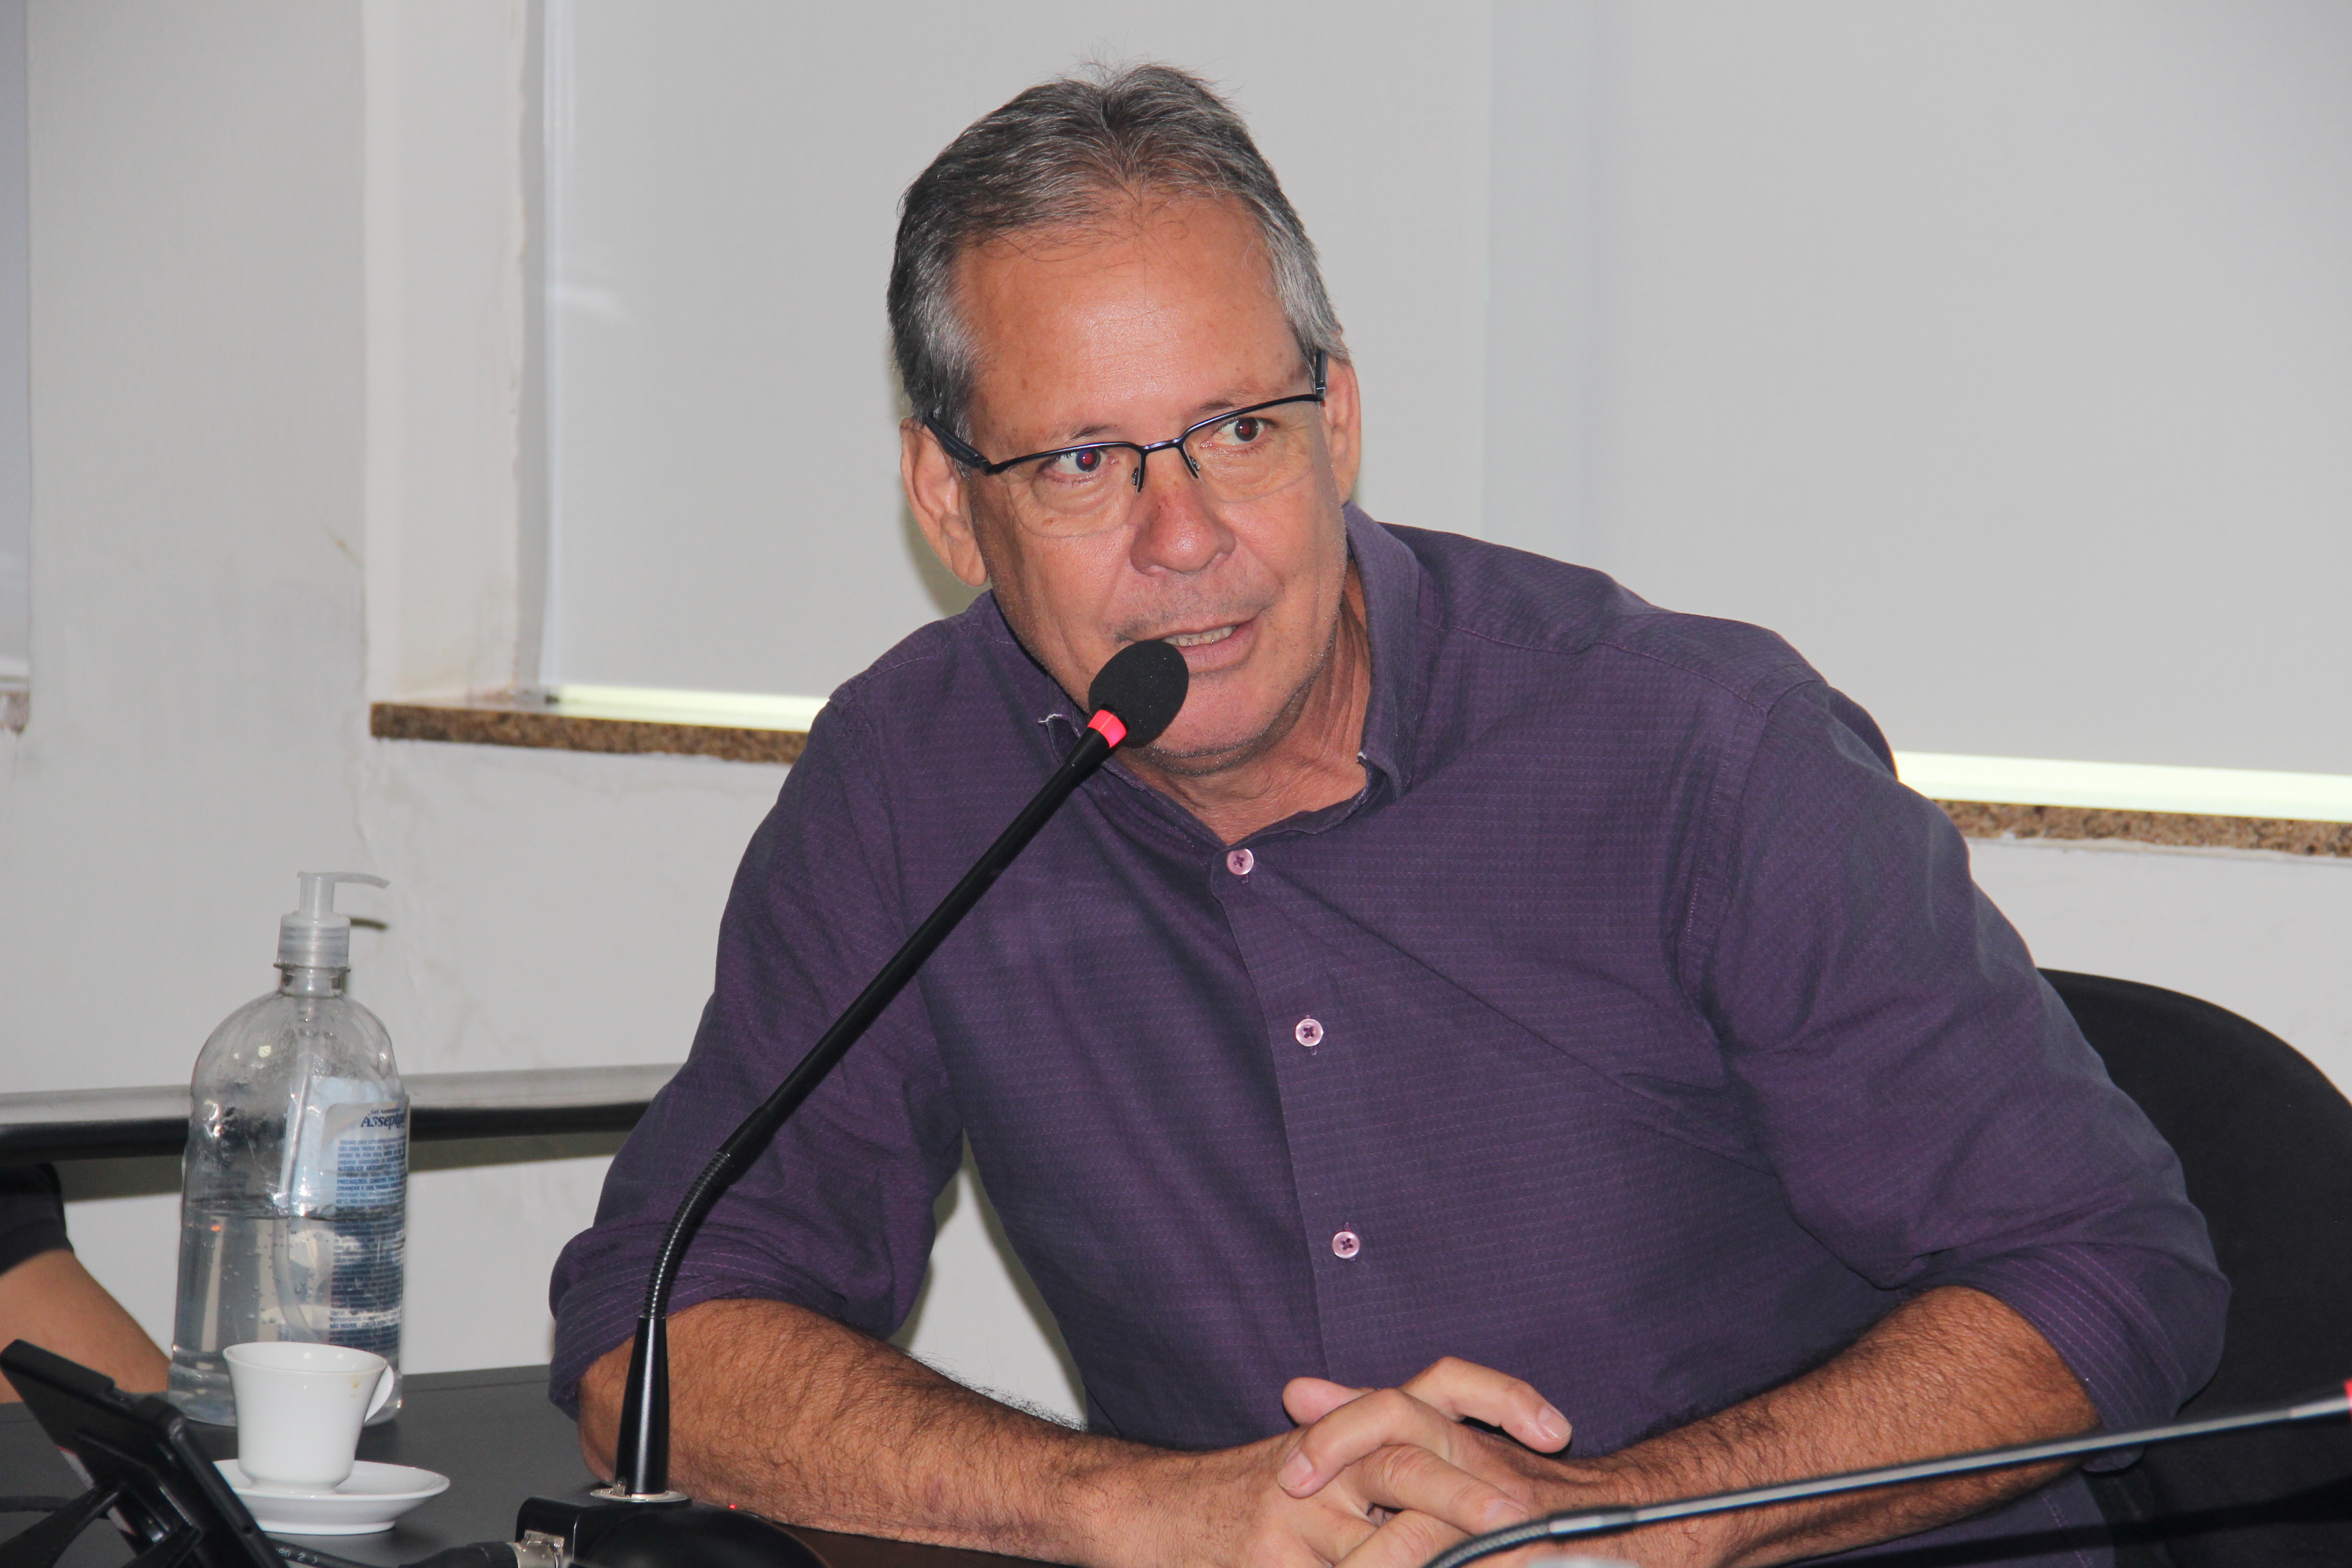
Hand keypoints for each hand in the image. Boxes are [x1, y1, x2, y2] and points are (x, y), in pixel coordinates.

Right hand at [1109, 1358, 1571, 1567]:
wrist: (1147, 1514)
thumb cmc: (1244, 1494)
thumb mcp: (1317, 1459)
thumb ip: (1383, 1453)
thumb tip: (1488, 1466)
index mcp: (1348, 1428)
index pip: (1434, 1390)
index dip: (1497, 1399)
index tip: (1554, 1428)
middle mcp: (1325, 1463)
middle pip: (1409, 1461)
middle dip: (1472, 1495)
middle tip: (1523, 1515)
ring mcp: (1298, 1521)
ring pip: (1387, 1545)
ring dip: (1436, 1563)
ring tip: (1496, 1565)